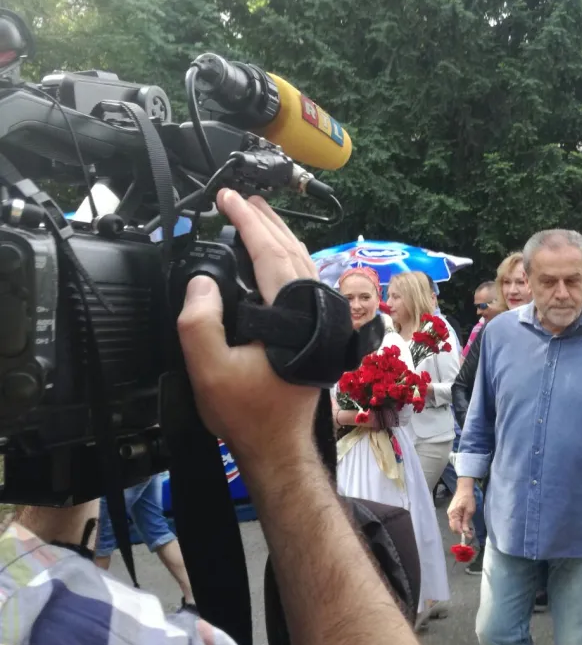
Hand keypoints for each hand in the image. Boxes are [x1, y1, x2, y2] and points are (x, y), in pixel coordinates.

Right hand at [177, 190, 319, 473]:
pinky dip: (287, 257)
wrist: (278, 447)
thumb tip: (203, 281)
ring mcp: (317, 321)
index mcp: (288, 314)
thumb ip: (200, 321)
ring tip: (257, 214)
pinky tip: (275, 256)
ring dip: (278, 235)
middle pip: (290, 249)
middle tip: (240, 198)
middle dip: (264, 220)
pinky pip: (304, 279)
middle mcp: (310, 311)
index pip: (269, 251)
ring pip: (302, 262)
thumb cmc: (247, 414)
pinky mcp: (315, 331)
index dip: (247, 221)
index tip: (227, 197)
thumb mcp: (208, 370)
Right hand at [447, 480, 475, 538]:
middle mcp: (449, 515)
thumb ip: (466, 522)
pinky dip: (458, 524)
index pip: (456, 528)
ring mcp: (450, 513)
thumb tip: (466, 533)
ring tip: (468, 528)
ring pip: (453, 525)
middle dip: (461, 532)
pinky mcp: (451, 511)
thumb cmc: (468, 499)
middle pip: (453, 528)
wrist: (464, 489)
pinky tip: (464, 523)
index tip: (470, 536)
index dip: (462, 533)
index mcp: (453, 514)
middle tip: (470, 532)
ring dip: (460, 528)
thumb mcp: (470, 511)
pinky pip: (454, 521)